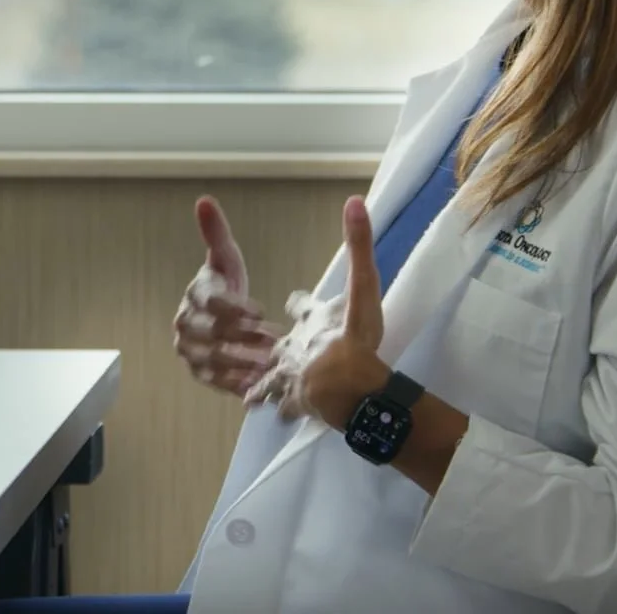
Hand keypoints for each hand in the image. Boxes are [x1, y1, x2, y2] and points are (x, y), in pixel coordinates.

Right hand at [172, 196, 283, 396]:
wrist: (218, 314)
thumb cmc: (226, 284)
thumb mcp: (225, 258)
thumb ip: (216, 232)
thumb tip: (204, 200)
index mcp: (194, 295)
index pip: (210, 302)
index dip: (234, 308)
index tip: (260, 311)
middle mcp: (185, 324)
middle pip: (212, 334)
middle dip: (243, 338)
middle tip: (271, 339)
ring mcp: (189, 350)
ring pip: (213, 360)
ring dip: (241, 362)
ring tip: (269, 363)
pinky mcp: (199, 371)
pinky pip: (215, 381)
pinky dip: (236, 383)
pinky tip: (259, 383)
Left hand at [246, 195, 390, 428]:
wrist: (351, 391)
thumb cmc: (355, 342)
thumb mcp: (361, 292)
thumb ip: (359, 248)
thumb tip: (355, 201)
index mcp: (309, 322)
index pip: (301, 305)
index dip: (300, 304)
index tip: (295, 301)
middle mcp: (294, 348)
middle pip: (280, 344)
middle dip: (273, 346)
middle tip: (270, 347)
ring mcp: (292, 379)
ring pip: (275, 378)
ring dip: (269, 380)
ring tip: (255, 386)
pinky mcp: (296, 405)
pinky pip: (284, 408)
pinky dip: (281, 409)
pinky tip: (276, 415)